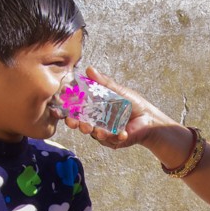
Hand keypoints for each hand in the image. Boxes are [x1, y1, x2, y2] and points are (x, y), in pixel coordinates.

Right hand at [59, 67, 177, 149]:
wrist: (149, 118)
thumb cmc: (133, 104)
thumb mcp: (118, 91)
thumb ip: (103, 83)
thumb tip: (89, 69)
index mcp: (95, 109)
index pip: (77, 109)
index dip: (68, 109)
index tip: (61, 106)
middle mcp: (96, 121)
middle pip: (80, 124)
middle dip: (76, 124)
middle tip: (74, 122)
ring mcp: (104, 132)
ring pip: (93, 134)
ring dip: (95, 132)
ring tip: (99, 131)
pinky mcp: (113, 141)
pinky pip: (110, 140)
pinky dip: (116, 137)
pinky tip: (123, 133)